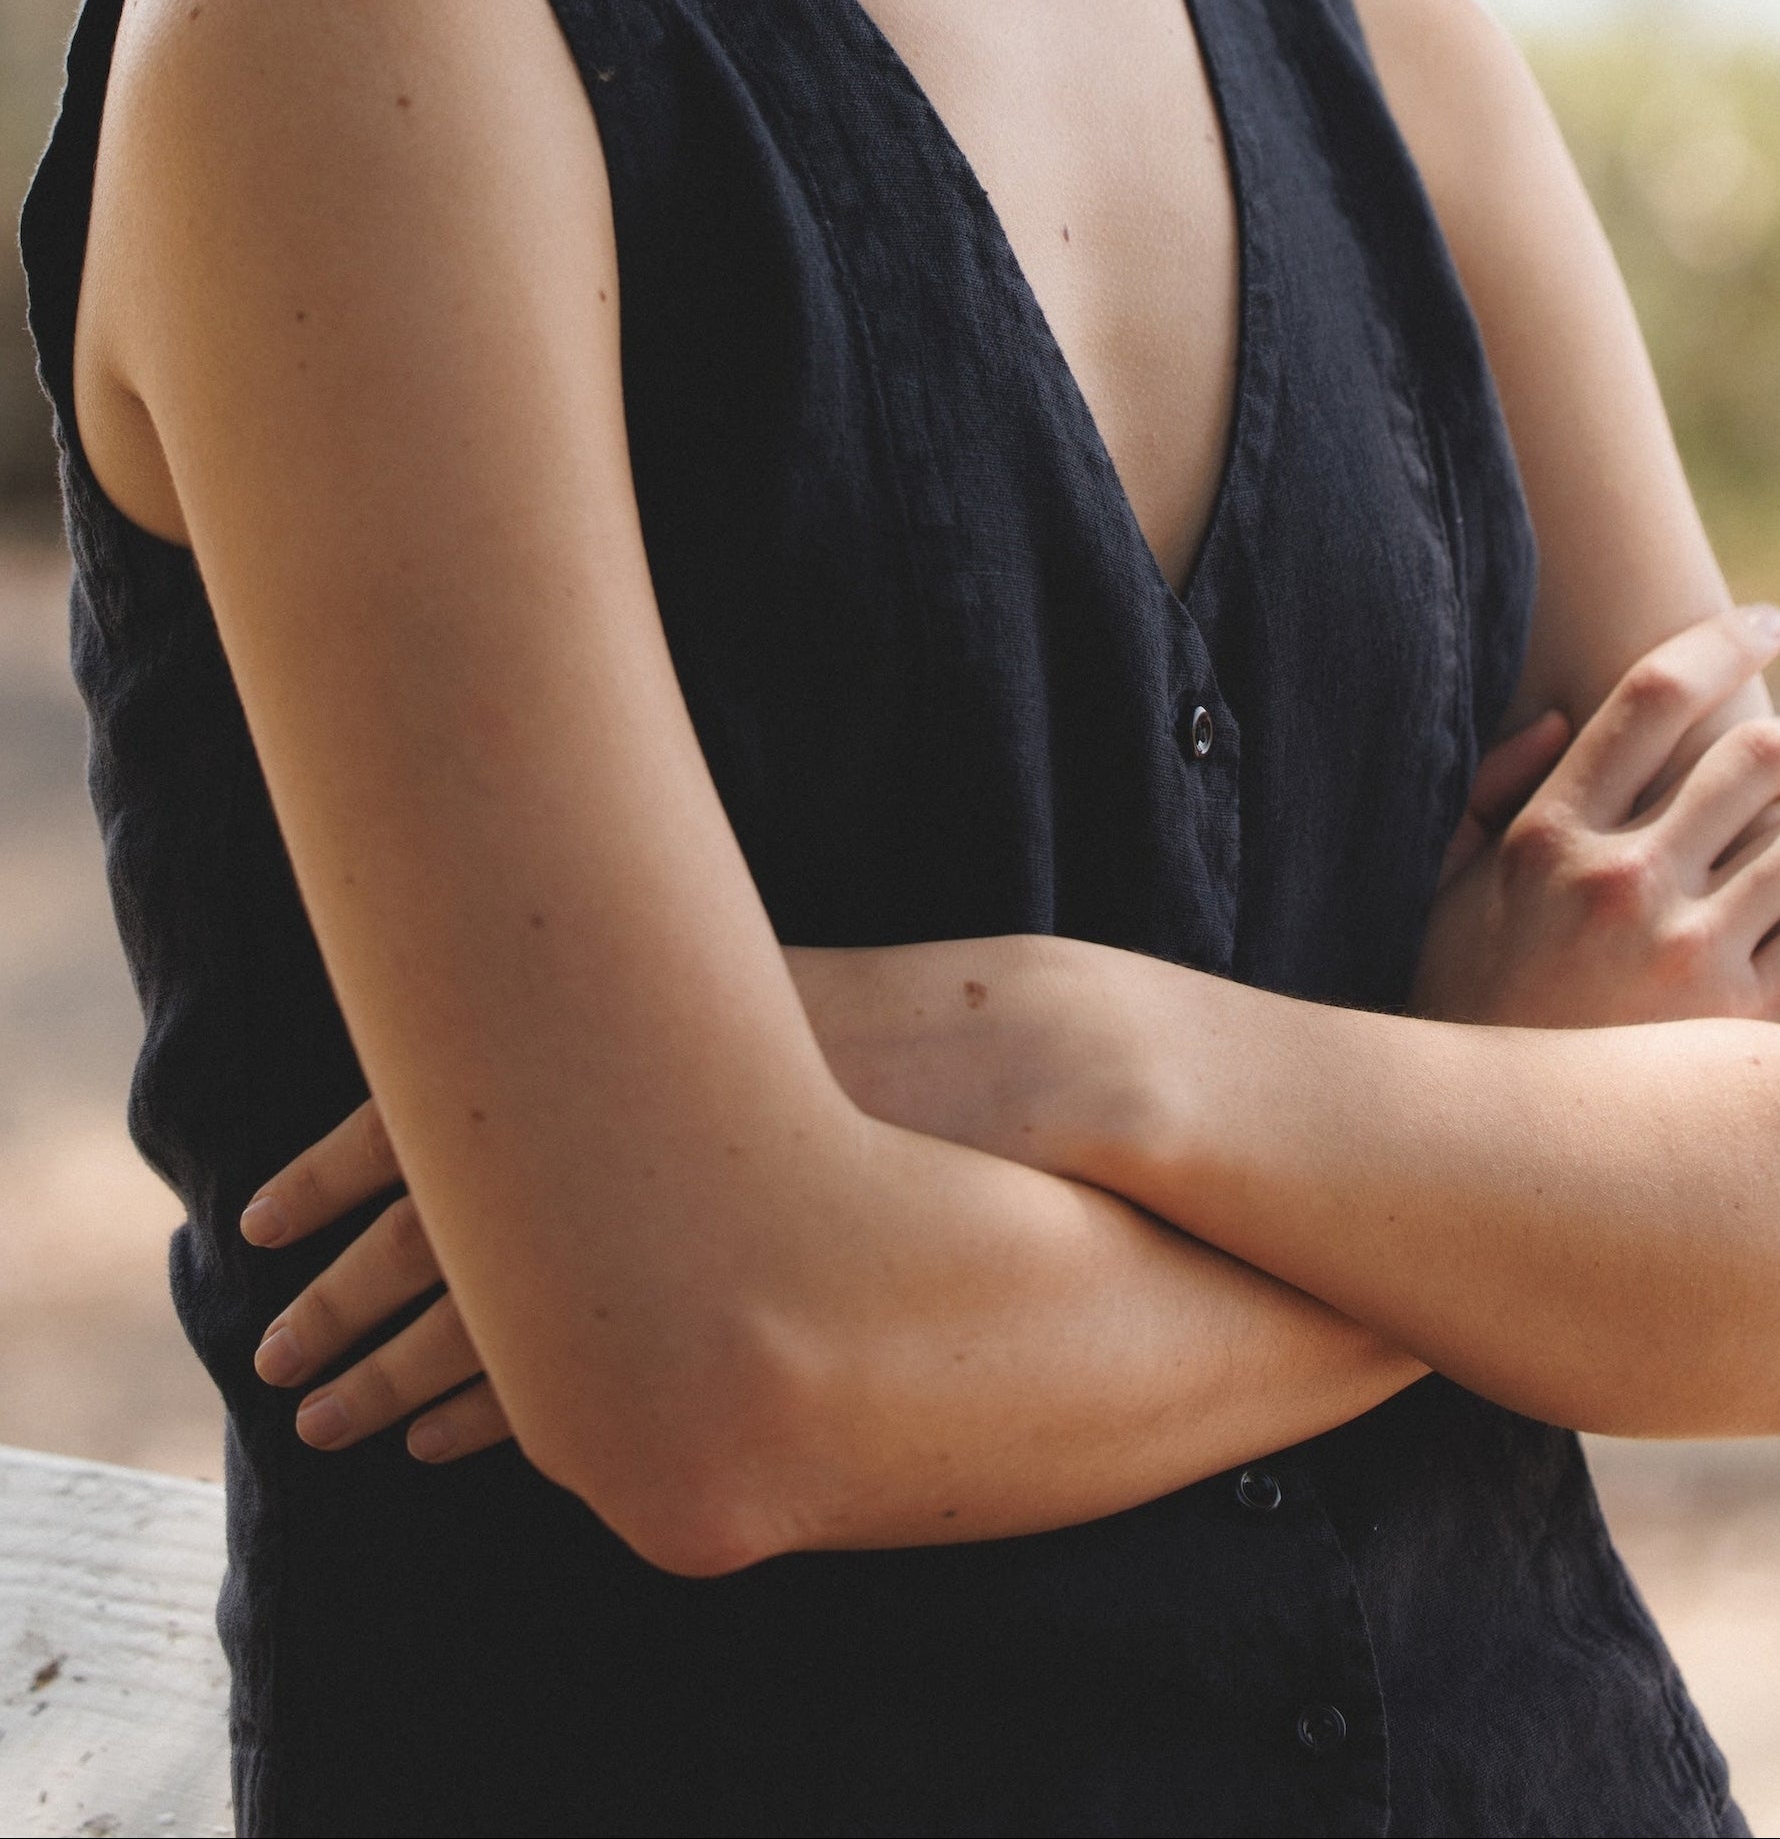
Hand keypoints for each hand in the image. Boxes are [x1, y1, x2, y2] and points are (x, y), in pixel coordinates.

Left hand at [240, 934, 1097, 1463]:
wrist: (1036, 1081)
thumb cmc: (892, 1028)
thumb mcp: (736, 992)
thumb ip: (637, 1009)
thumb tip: (541, 1007)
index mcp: (607, 1058)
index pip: (419, 1125)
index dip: (329, 1176)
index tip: (257, 1223)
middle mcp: (616, 1156)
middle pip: (431, 1246)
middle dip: (340, 1309)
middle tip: (276, 1359)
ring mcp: (664, 1252)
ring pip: (487, 1333)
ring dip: (396, 1382)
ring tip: (332, 1424)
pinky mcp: (714, 1323)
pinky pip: (570, 1387)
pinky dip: (494, 1415)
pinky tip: (446, 1442)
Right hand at [1415, 605, 1779, 1025]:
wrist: (1489, 1158)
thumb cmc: (1466, 1013)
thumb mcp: (1450, 899)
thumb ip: (1491, 799)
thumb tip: (1558, 722)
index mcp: (1549, 839)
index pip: (1655, 696)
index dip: (1725, 641)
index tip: (1765, 623)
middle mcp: (1622, 885)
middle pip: (1755, 754)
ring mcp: (1689, 956)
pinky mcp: (1743, 1024)